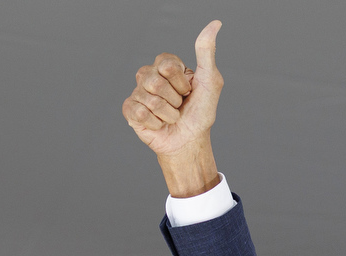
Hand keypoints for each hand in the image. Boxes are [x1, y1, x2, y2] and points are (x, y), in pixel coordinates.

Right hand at [123, 21, 223, 193]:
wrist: (190, 141)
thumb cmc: (201, 112)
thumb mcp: (210, 81)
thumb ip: (207, 52)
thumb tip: (215, 23)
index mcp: (166, 65)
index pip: (166, 64)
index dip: (181, 82)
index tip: (188, 91)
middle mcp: (149, 75)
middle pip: (155, 81)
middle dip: (174, 100)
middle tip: (179, 106)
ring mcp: (138, 92)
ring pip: (149, 99)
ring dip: (167, 114)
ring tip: (171, 117)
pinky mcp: (130, 111)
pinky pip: (139, 112)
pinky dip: (155, 123)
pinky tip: (159, 125)